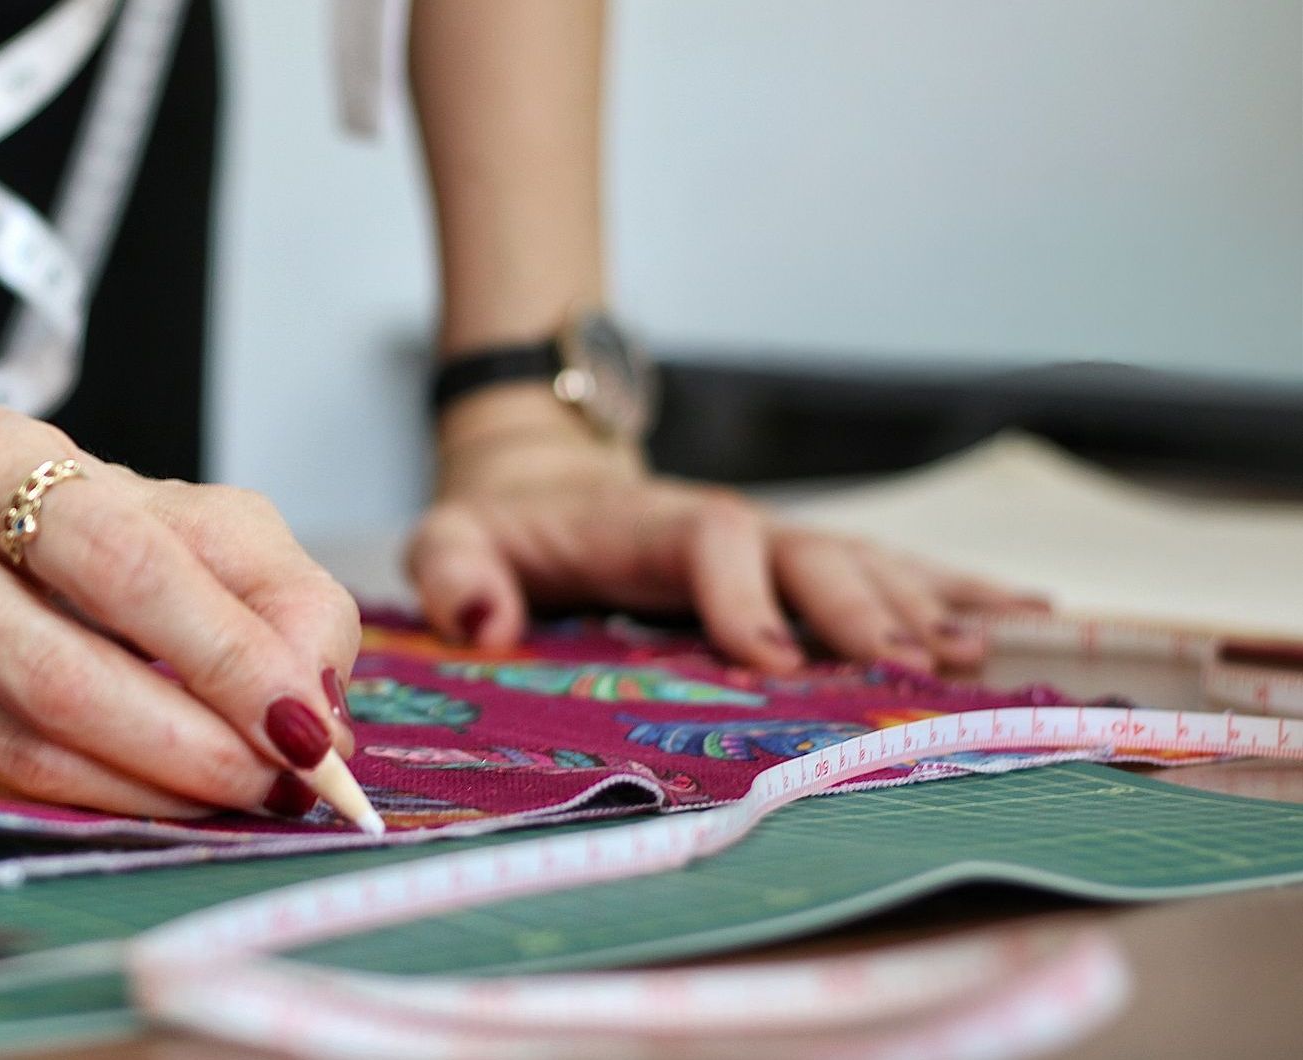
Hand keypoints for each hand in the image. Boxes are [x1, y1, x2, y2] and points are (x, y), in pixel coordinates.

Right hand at [0, 406, 358, 817]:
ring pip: (23, 757)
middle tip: (283, 786)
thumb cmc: (78, 530)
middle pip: (63, 678)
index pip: (118, 561)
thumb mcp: (190, 522)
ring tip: (233, 798)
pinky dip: (80, 819)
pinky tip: (141, 809)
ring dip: (151, 797)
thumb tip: (316, 708)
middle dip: (194, 750)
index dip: (223, 655)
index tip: (307, 728)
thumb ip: (279, 593)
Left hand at [406, 391, 1044, 672]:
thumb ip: (453, 570)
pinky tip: (1026, 618)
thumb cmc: (501, 527)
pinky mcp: (795, 565)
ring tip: (985, 649)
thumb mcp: (447, 538)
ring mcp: (770, 543)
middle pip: (808, 552)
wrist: (542, 488)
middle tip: (911, 666)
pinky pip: (888, 570)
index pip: (709, 541)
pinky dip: (957, 590)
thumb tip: (484, 617)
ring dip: (924, 603)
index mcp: (644, 523)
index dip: (744, 594)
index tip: (774, 658)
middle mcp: (724, 527)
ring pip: (863, 561)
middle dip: (860, 605)